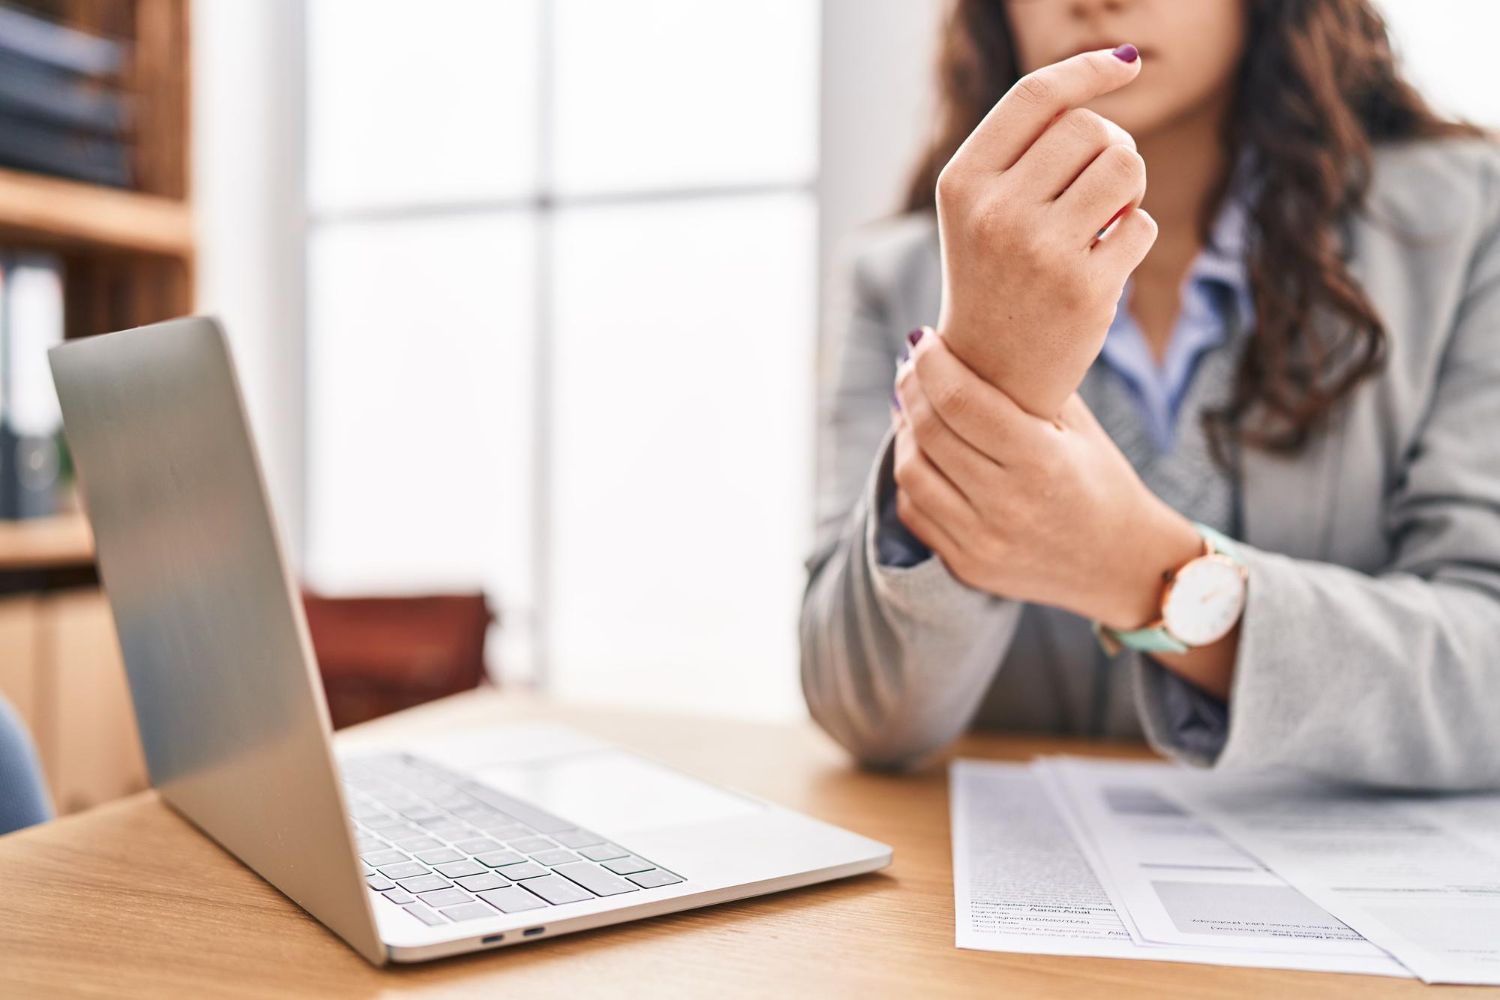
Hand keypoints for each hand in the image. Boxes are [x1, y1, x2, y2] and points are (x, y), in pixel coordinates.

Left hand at [892, 331, 1200, 630]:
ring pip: (911, 471)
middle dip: (911, 388)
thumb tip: (975, 339)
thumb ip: (1033, 387)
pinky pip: (914, 511)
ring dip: (904, 430)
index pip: (962, 401)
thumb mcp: (1081, 429)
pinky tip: (922, 451)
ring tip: (912, 406)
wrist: (1120, 565)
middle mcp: (1008, 505)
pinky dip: (911, 474)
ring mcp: (982, 542)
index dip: (932, 362)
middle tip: (911, 366)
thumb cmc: (1102, 482)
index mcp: (1042, 462)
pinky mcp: (966, 565)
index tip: (922, 338)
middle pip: (930, 432)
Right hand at [934, 46, 1155, 418]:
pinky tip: (1104, 264)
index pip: (1035, 97)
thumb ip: (1028, 143)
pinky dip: (1134, 238)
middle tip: (1097, 186)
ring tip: (1106, 217)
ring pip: (1126, 166)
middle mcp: (995, 212)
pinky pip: (1143, 225)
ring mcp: (1039, 251)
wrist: (990, 375)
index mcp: (963, 182)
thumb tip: (1113, 70)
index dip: (1088, 68)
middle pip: (1089, 128)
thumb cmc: (996, 275)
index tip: (1125, 63)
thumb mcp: (982, 206)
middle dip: (1110, 147)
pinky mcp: (1084, 288)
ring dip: (1129, 187)